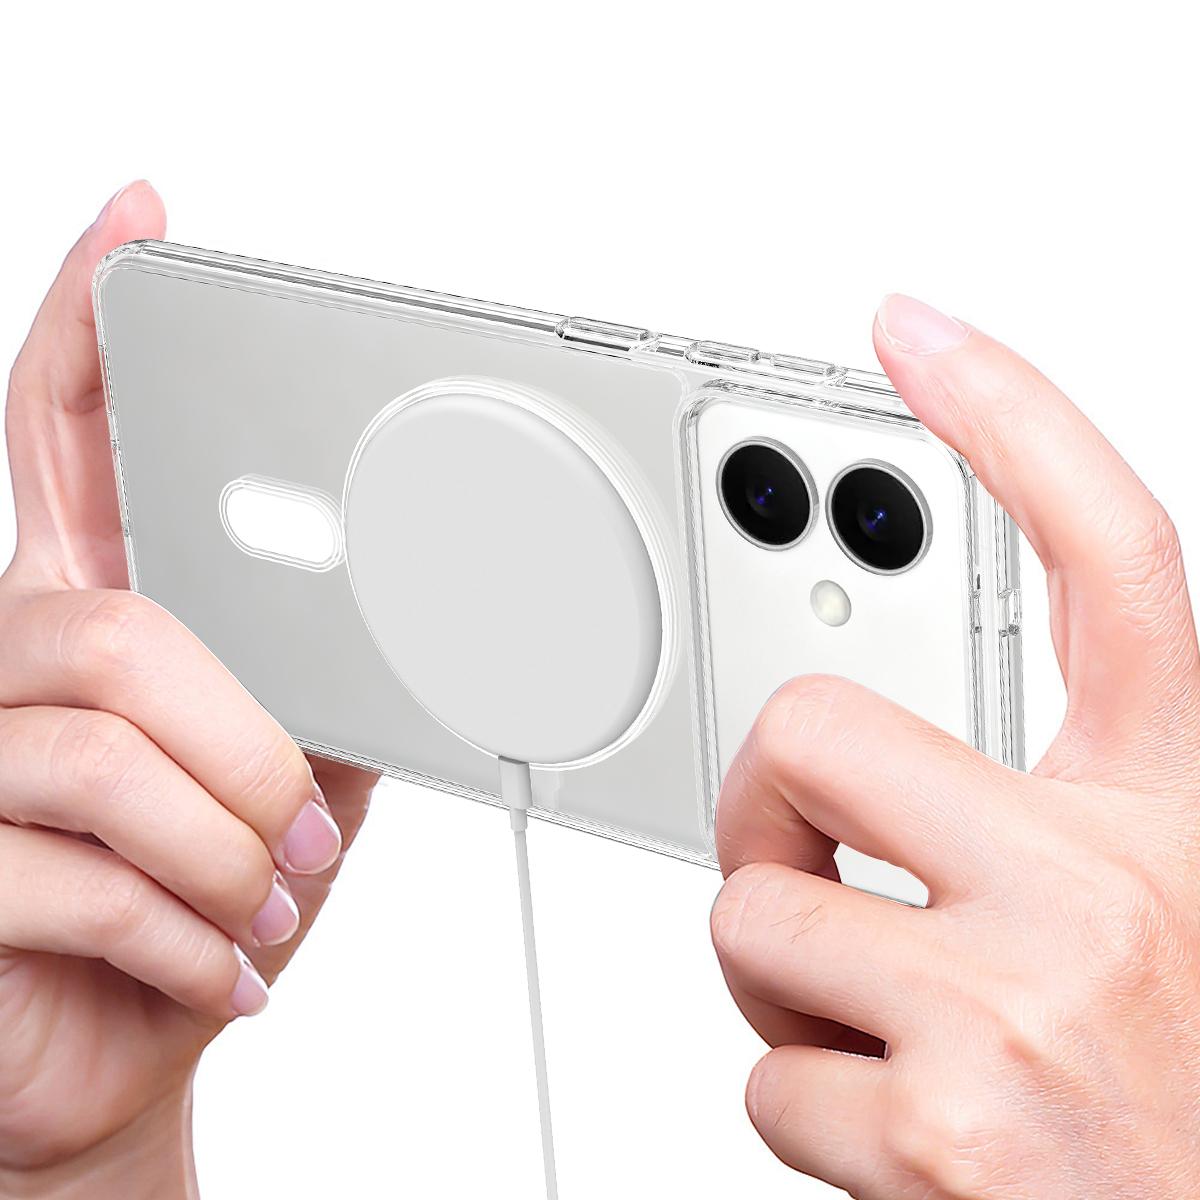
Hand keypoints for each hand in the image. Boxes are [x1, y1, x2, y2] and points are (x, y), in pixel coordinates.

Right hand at [0, 184, 376, 1198]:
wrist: (141, 1037)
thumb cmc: (217, 895)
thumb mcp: (297, 769)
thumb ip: (321, 680)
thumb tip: (414, 608)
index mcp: (92, 613)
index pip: (66, 432)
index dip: (92, 320)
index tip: (141, 224)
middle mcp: (7, 661)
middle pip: (118, 621)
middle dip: (248, 740)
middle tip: (307, 823)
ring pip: (102, 740)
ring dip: (231, 838)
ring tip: (273, 899)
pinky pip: (77, 869)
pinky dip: (188, 930)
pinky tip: (221, 963)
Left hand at [711, 294, 1199, 1197]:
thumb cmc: (1174, 1101)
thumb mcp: (1157, 919)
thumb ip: (1038, 820)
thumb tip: (861, 774)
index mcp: (1172, 817)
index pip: (1111, 555)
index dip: (1012, 417)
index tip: (916, 331)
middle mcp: (1110, 886)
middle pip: (813, 727)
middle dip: (766, 806)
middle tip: (808, 869)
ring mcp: (1022, 1005)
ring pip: (751, 910)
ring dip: (783, 980)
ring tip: (883, 1038)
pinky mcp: (944, 1128)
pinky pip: (762, 1071)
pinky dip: (798, 1103)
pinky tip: (898, 1135)